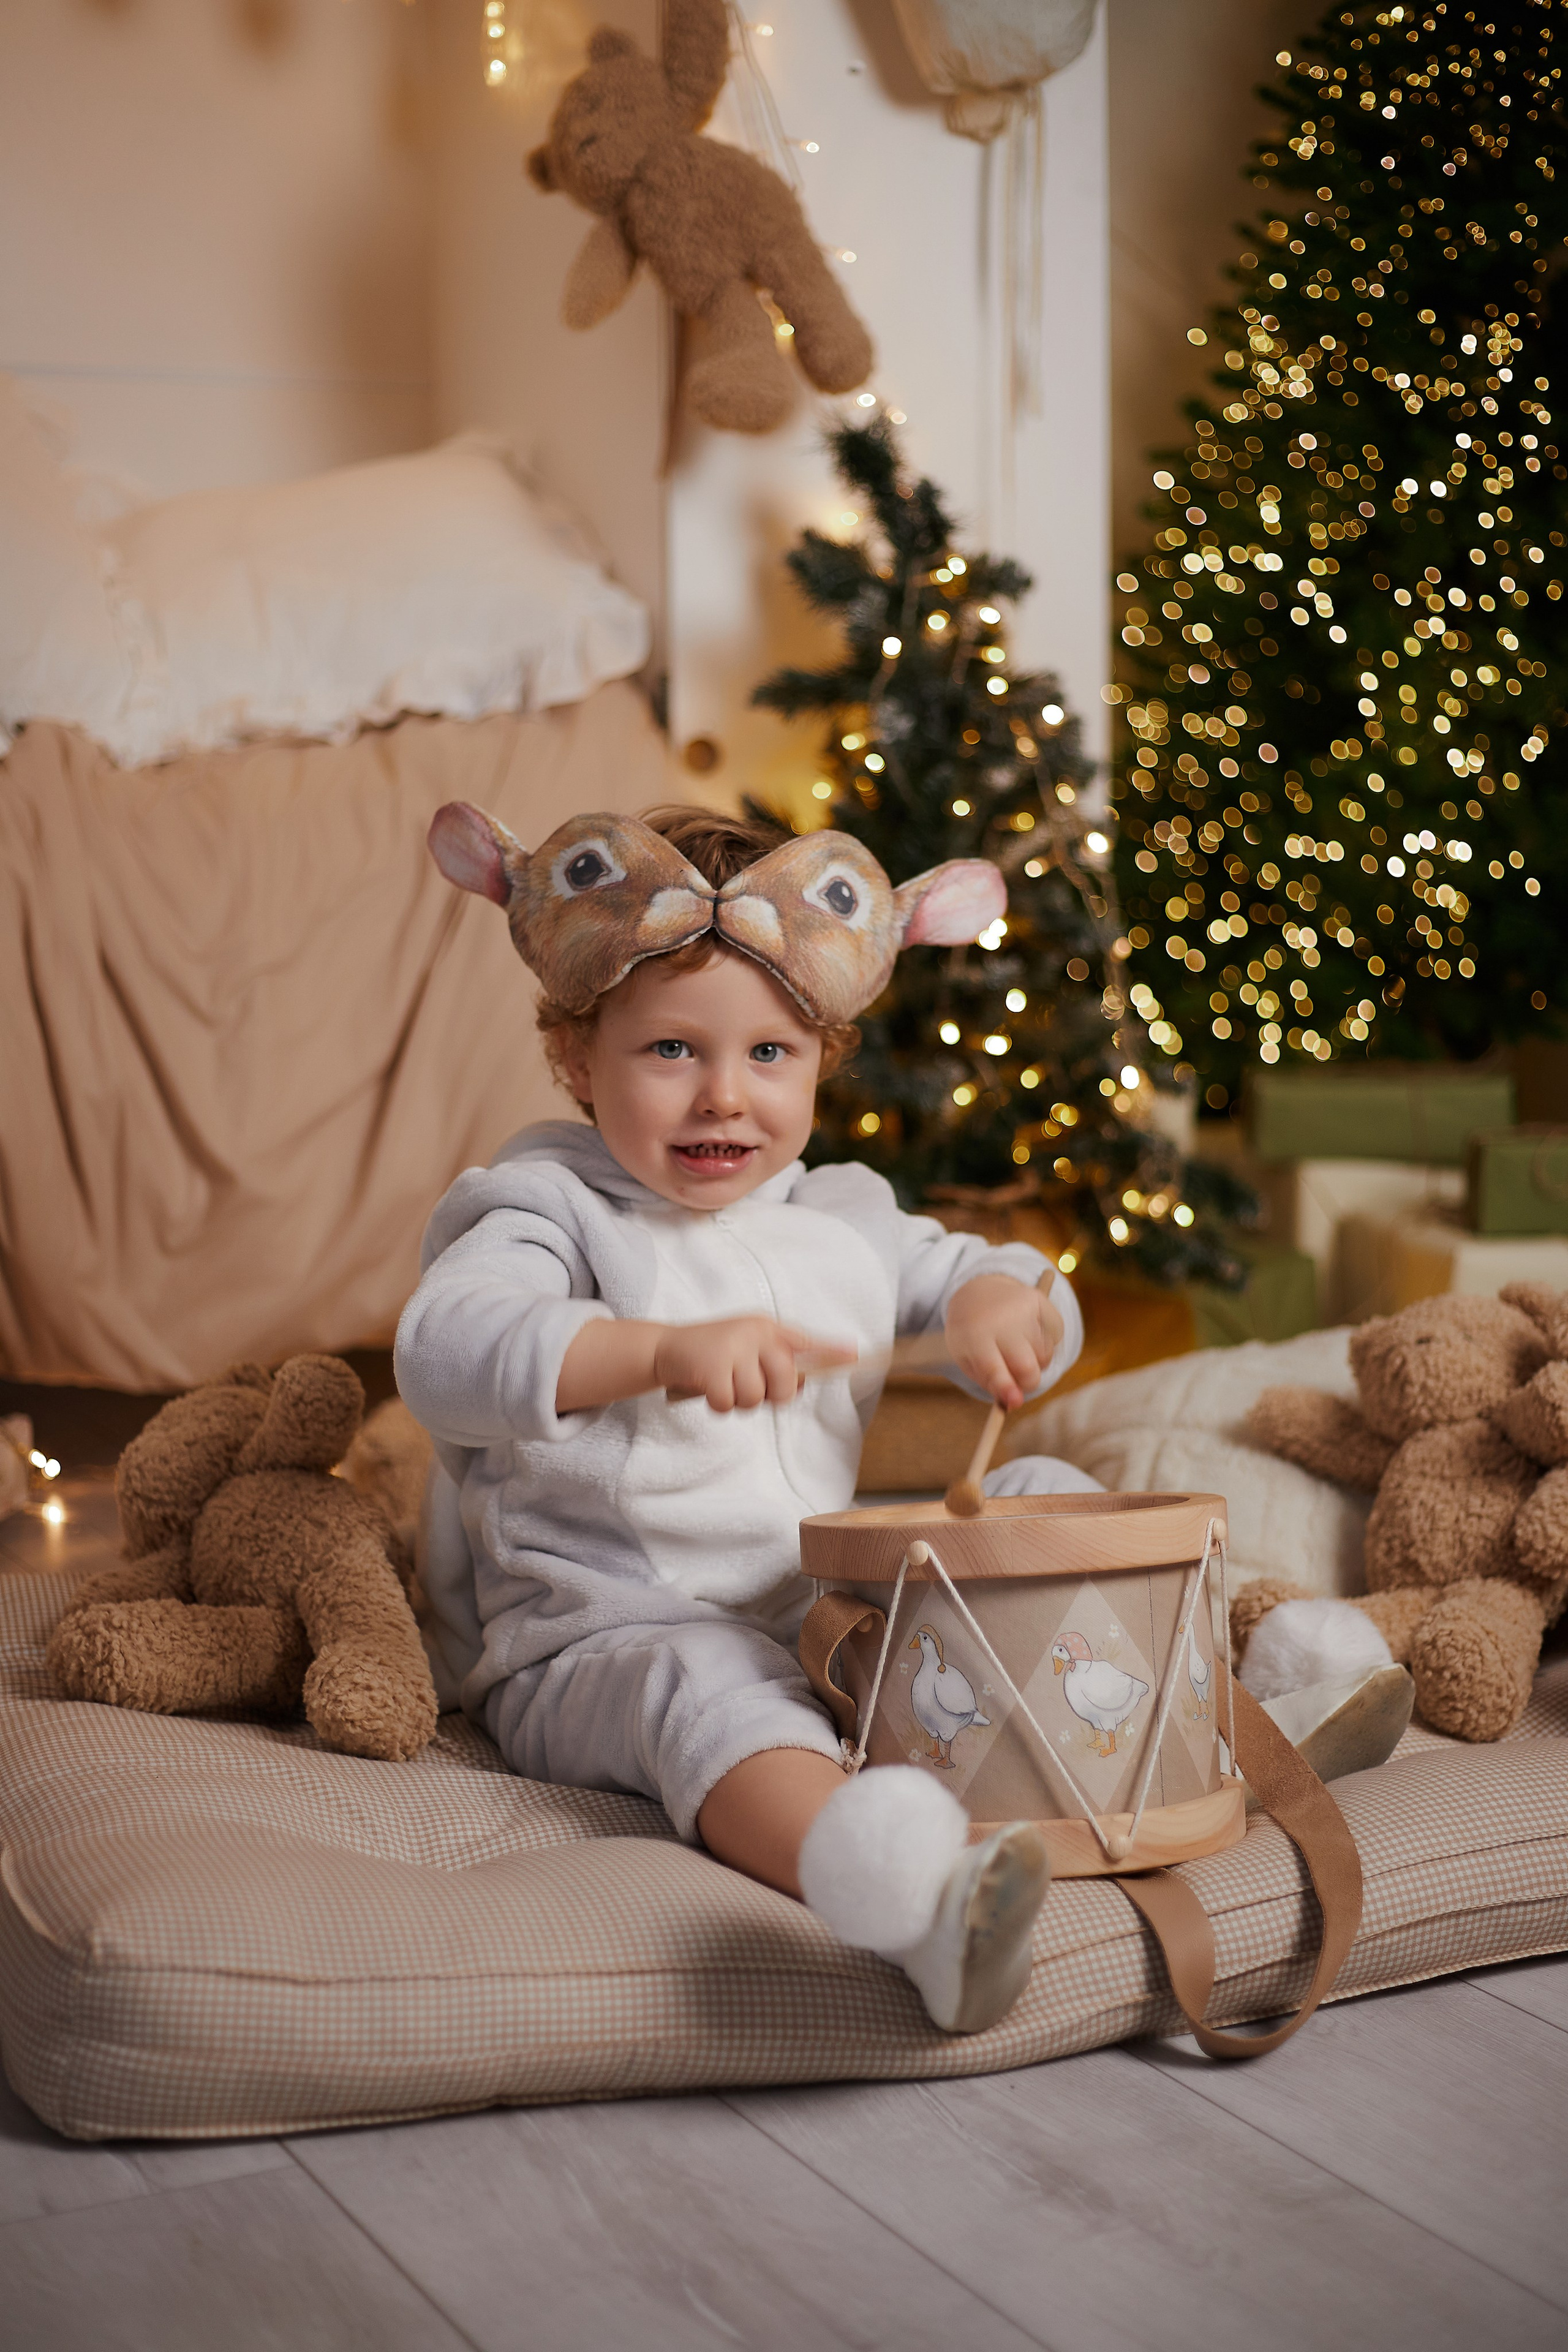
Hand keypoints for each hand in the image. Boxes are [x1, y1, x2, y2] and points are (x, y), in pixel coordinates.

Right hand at [653, 1318, 855, 1412]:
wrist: (665, 1348)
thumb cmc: (713, 1354)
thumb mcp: (746, 1350)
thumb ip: (774, 1363)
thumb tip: (803, 1384)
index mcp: (766, 1327)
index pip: (804, 1341)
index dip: (830, 1351)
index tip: (854, 1356)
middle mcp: (753, 1332)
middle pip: (785, 1379)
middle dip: (771, 1395)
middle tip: (749, 1388)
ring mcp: (732, 1347)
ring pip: (755, 1397)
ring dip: (739, 1401)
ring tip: (723, 1384)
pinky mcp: (711, 1366)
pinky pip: (728, 1404)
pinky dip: (718, 1405)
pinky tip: (707, 1389)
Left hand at [943, 1277, 1061, 1410]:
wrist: (978, 1291)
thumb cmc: (972, 1335)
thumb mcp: (967, 1359)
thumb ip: (990, 1382)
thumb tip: (1014, 1402)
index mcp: (974, 1336)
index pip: (992, 1367)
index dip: (1006, 1387)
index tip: (1014, 1403)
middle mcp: (1000, 1319)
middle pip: (1027, 1366)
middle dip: (1028, 1383)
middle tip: (1021, 1383)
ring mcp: (1022, 1307)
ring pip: (1044, 1355)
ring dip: (1036, 1362)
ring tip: (1017, 1349)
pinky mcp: (1040, 1301)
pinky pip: (1056, 1337)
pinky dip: (1045, 1343)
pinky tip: (1028, 1333)